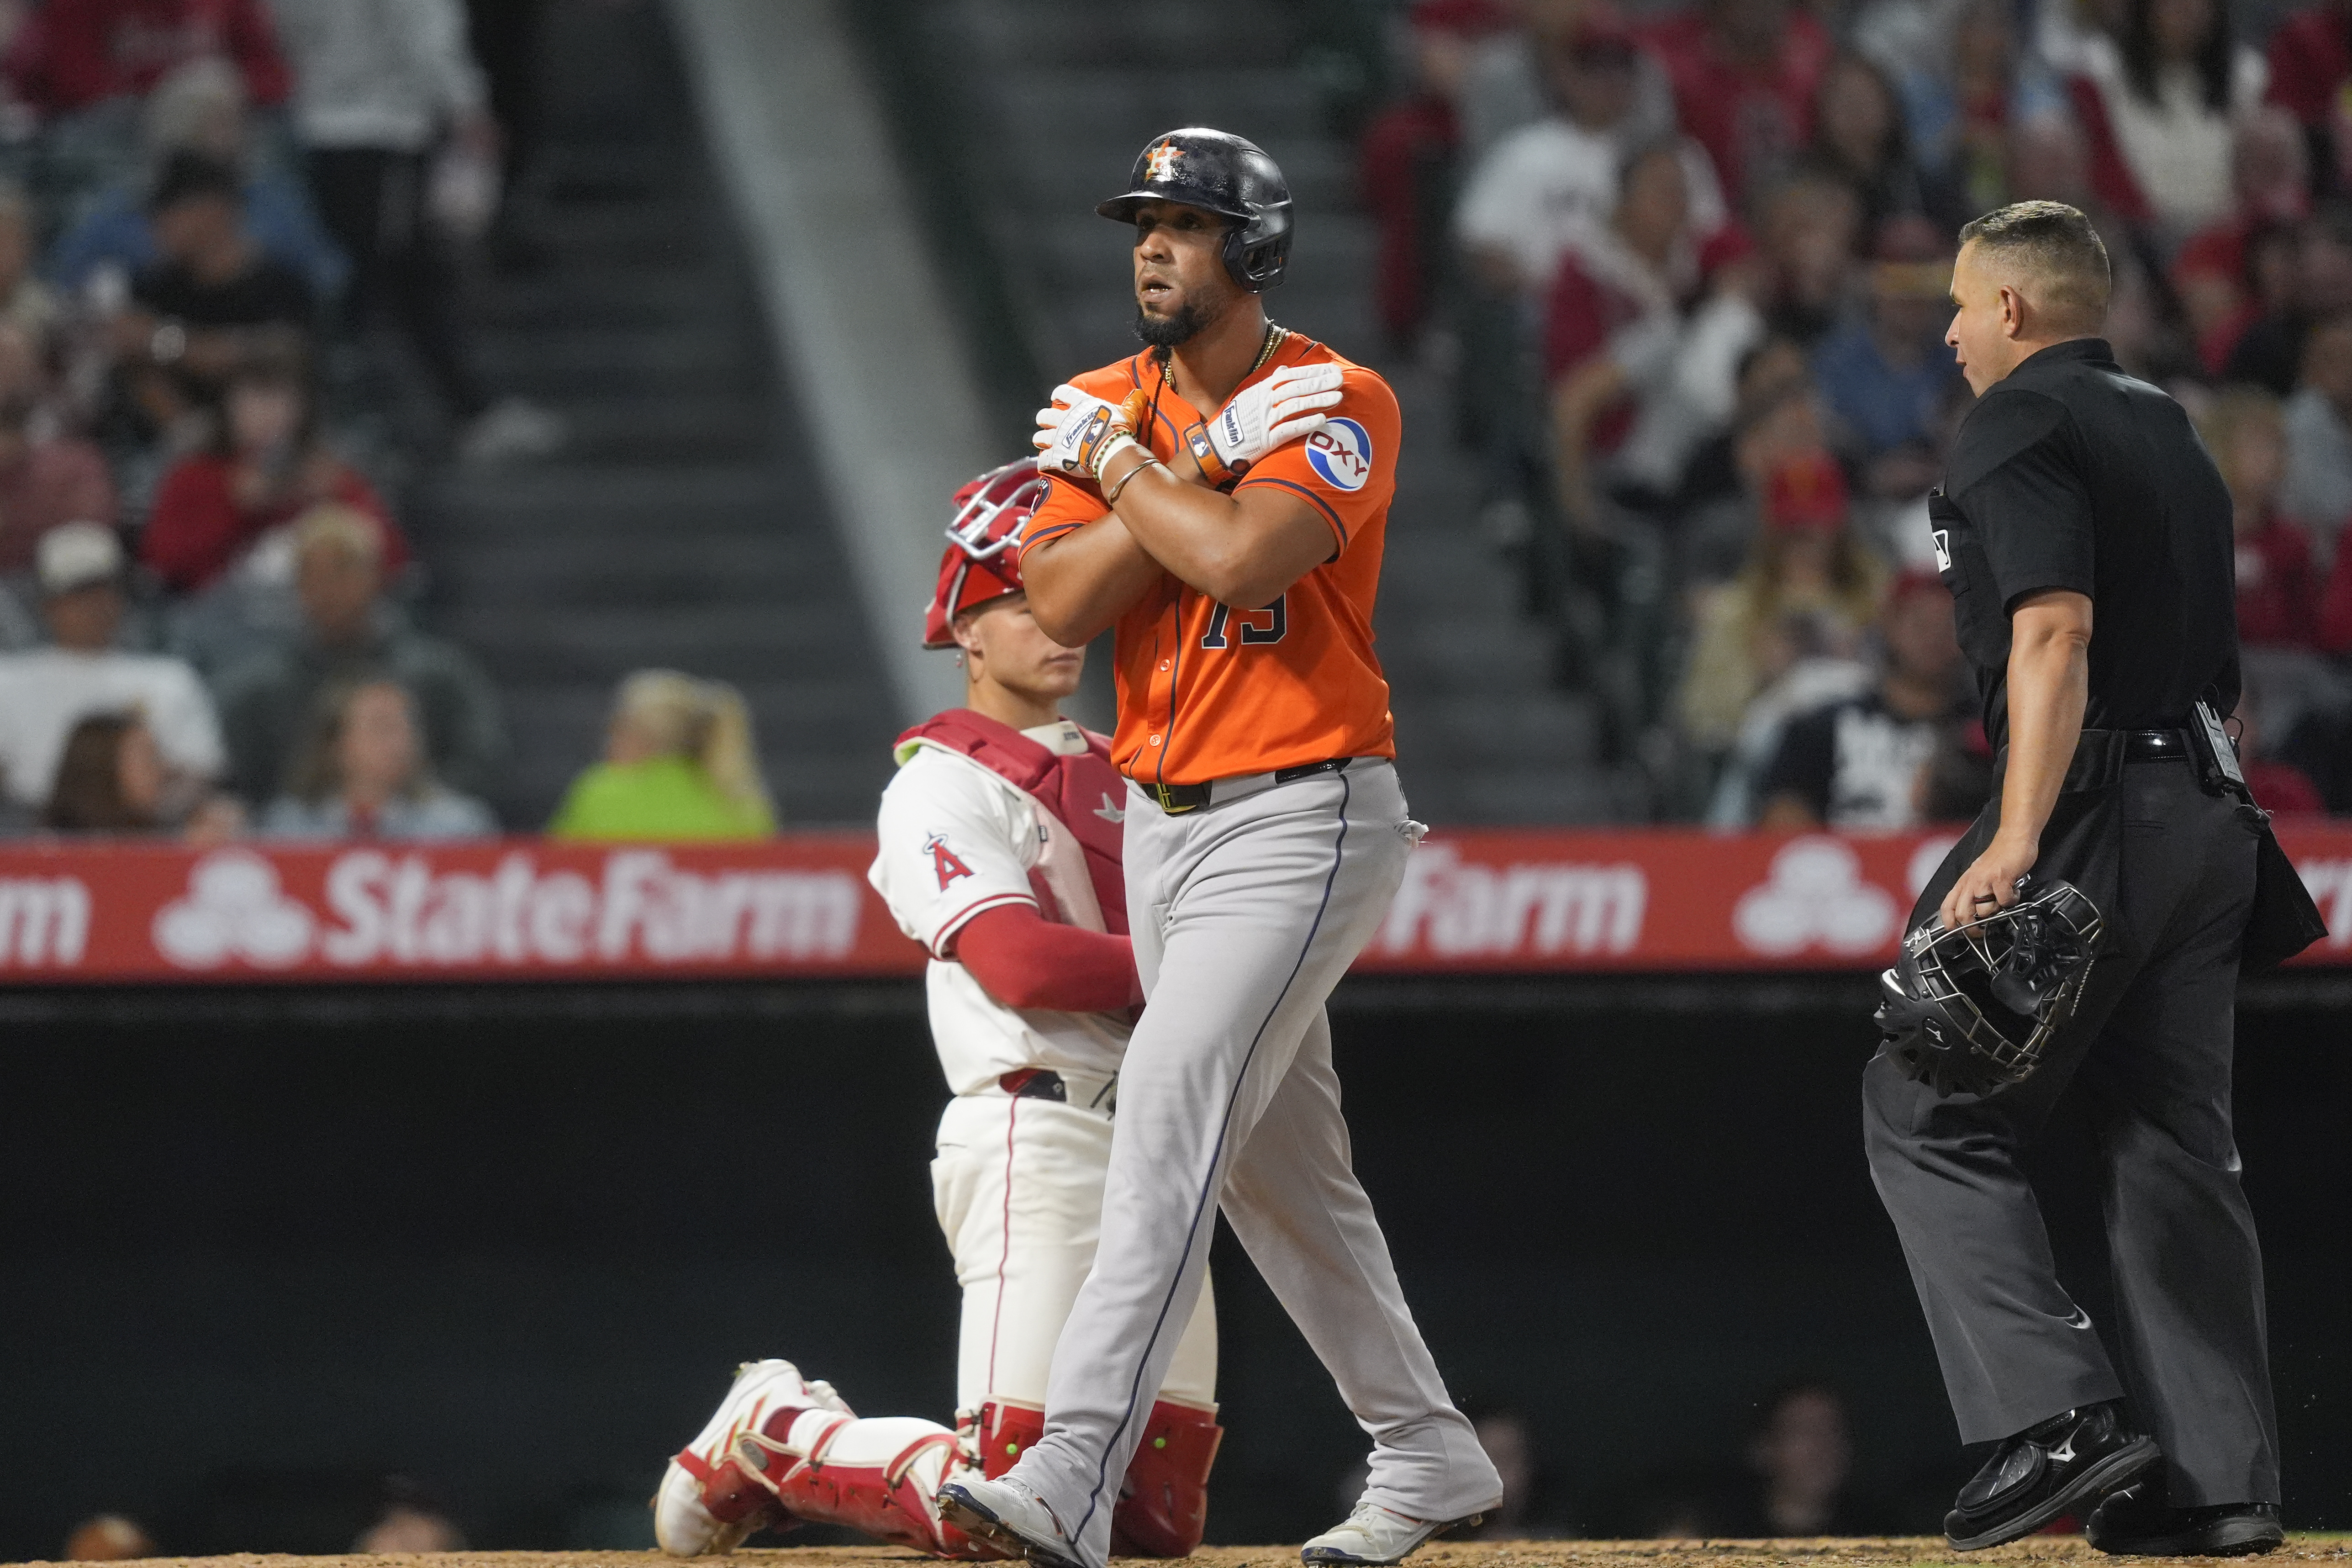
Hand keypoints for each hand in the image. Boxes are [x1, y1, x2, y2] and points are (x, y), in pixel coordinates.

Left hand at [1034, 384, 1145, 478]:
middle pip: (1045, 415)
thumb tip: (1140, 394)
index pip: (1064, 393)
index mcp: (1080, 405)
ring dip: (1040, 439)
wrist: (1109, 449)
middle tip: (1046, 422)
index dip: (1059, 394)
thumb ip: (1131, 403)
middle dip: (1044, 418)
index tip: (1056, 396)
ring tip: (1041, 441)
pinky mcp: (1056, 456)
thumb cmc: (1117, 428)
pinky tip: (1044, 464)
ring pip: (1040, 436)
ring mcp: (1058, 438)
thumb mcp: (1128, 412)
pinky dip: (1043, 462)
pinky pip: (1044, 459)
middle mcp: (1065, 419)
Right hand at [1194, 364, 1341, 477]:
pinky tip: (1322, 420)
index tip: (1331, 369)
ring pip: (1294, 406)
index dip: (1312, 371)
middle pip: (1295, 388)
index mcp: (1261, 390)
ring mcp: (1264, 421)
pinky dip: (1305, 424)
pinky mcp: (1266, 440)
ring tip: (1337, 397)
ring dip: (1317, 400)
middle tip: (1340, 379)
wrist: (1217, 446)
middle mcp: (1263, 402)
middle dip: (1319, 383)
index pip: (1290, 376)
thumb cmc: (1237, 422)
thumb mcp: (1250, 397)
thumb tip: (1284, 369)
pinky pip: (1288, 430)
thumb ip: (1269, 383)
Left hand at [1940, 830, 2038, 932]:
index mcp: (1963, 882)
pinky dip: (2011, 901)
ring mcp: (1985, 880)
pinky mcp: (2001, 878)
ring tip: (2003, 901)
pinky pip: (2004, 901)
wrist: (2014, 837)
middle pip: (1962, 914)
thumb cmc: (1998, 857)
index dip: (1949, 923)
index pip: (1947, 906)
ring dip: (1997, 911)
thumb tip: (1975, 914)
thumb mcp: (1978, 875)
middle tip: (1984, 929)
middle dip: (1973, 928)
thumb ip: (1974, 891)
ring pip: (1984, 911)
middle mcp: (1970, 882)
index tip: (1956, 932)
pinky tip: (2013, 892)